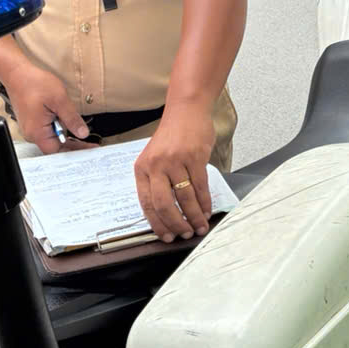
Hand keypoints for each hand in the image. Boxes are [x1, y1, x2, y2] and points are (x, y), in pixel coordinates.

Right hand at [0, 60, 91, 153]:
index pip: (58, 150)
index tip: (89, 148)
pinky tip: (66, 120)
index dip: (74, 150)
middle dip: (72, 144)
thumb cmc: (33, 83)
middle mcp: (31, 133)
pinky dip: (59, 127)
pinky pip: (47, 130)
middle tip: (89, 143)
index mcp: (37, 132)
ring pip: (52, 137)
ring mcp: (31, 128)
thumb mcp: (59, 100)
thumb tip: (82, 133)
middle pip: (55, 146)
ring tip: (78, 127)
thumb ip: (72, 119)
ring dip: (66, 133)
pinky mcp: (32, 122)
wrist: (17, 73)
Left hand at [134, 100, 215, 241]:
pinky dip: (204, 202)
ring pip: (184, 198)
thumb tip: (166, 213)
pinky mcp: (194, 157)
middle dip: (176, 225)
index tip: (167, 237)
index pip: (146, 204)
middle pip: (164, 204)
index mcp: (142, 168)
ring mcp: (175, 161)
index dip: (158, 224)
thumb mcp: (155, 157)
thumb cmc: (172, 136)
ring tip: (200, 226)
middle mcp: (156, 165)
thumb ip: (157, 181)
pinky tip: (206, 210)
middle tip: (185, 235)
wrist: (186, 110)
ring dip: (194, 216)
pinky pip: (200, 187)